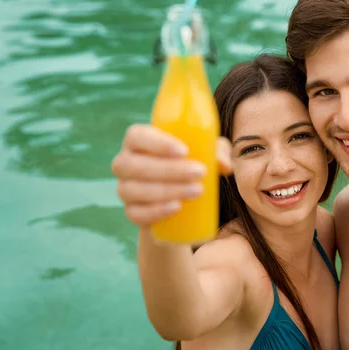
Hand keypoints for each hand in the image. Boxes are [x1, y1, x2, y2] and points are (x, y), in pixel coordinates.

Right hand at [111, 124, 231, 226]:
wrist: (182, 204)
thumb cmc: (192, 164)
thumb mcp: (207, 153)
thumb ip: (217, 151)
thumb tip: (224, 165)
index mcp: (138, 141)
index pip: (137, 136)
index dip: (157, 143)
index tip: (185, 151)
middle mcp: (124, 163)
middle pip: (135, 165)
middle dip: (169, 169)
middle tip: (200, 172)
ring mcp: (124, 188)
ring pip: (134, 189)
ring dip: (167, 190)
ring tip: (196, 190)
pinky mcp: (131, 212)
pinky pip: (135, 213)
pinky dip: (155, 211)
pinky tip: (176, 207)